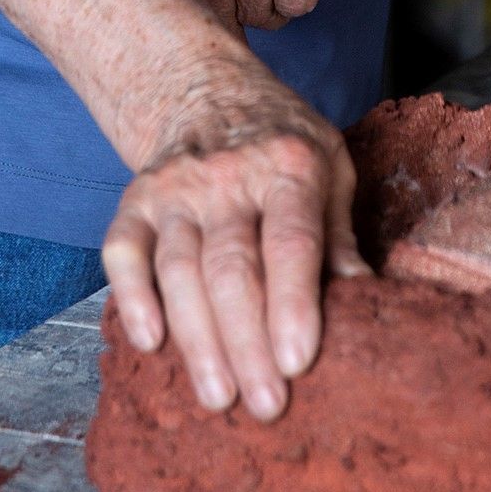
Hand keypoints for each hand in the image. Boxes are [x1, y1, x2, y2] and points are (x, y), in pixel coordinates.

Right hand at [102, 60, 368, 421]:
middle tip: (266, 405)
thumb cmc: (282, 142)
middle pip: (232, 267)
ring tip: (218, 396)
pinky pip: (123, 250)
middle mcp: (228, 174)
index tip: (299, 363)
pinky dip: (131, 297)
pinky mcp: (136, 200)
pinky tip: (150, 342)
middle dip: (247, 342)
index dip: (293, 303)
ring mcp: (176, 187)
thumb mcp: (330, 168)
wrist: (207, 86)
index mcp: (288, 165)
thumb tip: (367, 303)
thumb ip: (341, 235)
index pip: (290, 241)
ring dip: (197, 339)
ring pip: (180, 269)